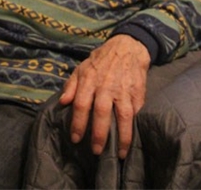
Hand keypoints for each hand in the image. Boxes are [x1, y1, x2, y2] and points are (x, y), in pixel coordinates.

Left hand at [59, 35, 149, 158]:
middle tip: (96, 151)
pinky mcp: (137, 93)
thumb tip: (62, 102)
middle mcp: (106, 86)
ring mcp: (123, 90)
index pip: (80, 104)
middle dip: (98, 134)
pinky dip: (135, 127)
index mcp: (90, 80)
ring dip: (122, 137)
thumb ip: (71, 85)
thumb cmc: (101, 60)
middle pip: (101, 113)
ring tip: (120, 153)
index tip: (75, 139)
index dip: (77, 123)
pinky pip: (136, 113)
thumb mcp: (82, 67)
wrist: (127, 47)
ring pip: (123, 117)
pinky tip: (132, 139)